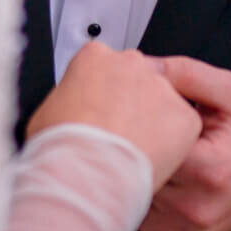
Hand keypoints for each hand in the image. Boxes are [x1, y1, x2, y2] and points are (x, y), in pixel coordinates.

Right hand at [27, 40, 202, 184]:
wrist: (86, 172)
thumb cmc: (61, 145)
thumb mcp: (46, 113)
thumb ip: (67, 101)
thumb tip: (69, 114)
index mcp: (94, 57)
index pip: (104, 66)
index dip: (101, 94)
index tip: (99, 114)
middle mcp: (131, 65)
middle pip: (136, 80)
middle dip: (129, 105)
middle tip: (117, 134)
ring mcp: (160, 88)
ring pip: (161, 103)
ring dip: (151, 124)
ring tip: (132, 153)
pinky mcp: (184, 116)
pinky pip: (183, 128)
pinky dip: (173, 145)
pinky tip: (151, 160)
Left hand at [139, 56, 230, 230]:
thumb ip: (188, 74)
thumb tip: (145, 68)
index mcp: (210, 169)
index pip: (149, 145)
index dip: (133, 120)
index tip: (130, 105)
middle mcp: (196, 207)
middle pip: (135, 171)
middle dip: (127, 144)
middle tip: (127, 123)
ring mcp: (185, 228)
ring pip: (132, 194)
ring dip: (129, 169)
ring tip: (140, 145)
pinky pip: (141, 211)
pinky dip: (138, 189)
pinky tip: (150, 168)